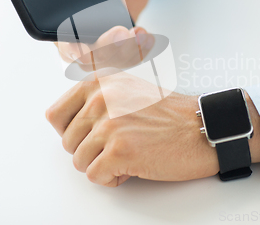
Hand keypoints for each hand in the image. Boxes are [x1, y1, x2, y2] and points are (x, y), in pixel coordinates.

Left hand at [46, 73, 259, 186]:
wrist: (204, 128)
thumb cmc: (171, 114)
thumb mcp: (129, 88)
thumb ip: (96, 94)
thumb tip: (64, 113)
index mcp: (100, 81)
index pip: (55, 115)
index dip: (72, 132)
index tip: (92, 135)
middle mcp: (101, 98)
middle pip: (67, 142)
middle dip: (91, 150)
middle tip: (119, 145)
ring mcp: (109, 124)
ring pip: (79, 162)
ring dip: (103, 165)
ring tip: (129, 153)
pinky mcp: (119, 150)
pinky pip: (95, 177)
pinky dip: (113, 178)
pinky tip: (133, 166)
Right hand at [56, 26, 154, 72]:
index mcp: (60, 15)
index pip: (61, 43)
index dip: (71, 51)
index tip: (83, 49)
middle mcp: (79, 33)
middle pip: (87, 60)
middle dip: (105, 51)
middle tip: (120, 32)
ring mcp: (101, 40)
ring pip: (110, 62)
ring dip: (126, 53)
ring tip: (139, 34)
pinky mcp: (121, 41)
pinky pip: (128, 57)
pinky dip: (139, 52)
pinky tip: (145, 36)